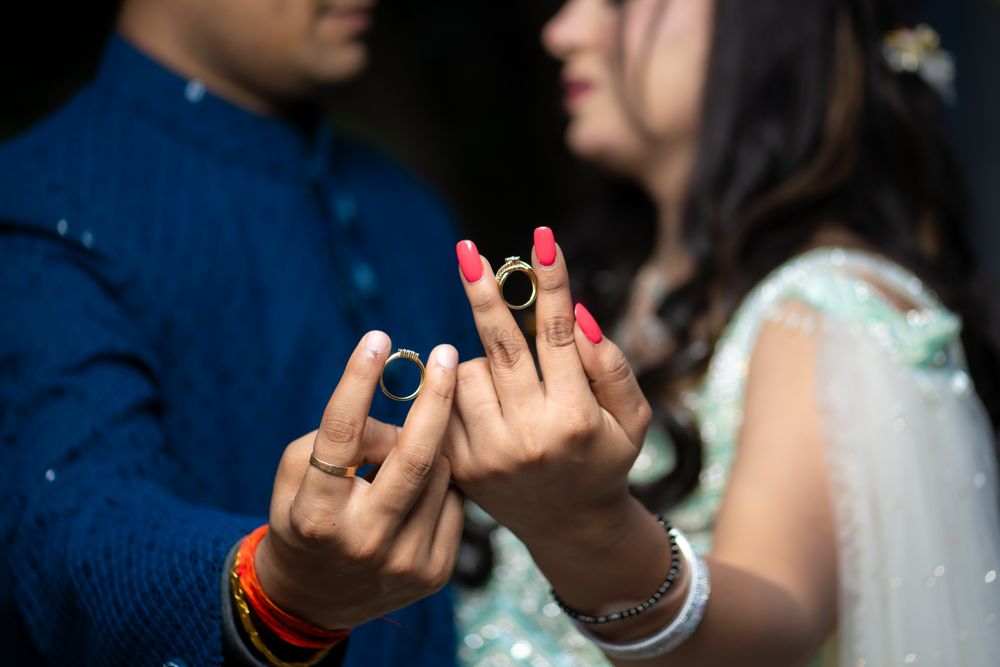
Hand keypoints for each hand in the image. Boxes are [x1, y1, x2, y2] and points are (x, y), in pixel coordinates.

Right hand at [253, 332, 463, 629]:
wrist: (313, 599)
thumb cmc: (302, 516)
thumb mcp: (296, 475)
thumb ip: (338, 437)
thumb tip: (399, 415)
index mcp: (316, 515)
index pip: (342, 436)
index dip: (359, 381)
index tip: (378, 337)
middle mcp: (363, 540)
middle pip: (414, 457)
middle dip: (436, 398)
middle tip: (446, 354)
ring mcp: (405, 561)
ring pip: (439, 472)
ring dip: (429, 444)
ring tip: (409, 444)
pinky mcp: (434, 572)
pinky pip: (453, 501)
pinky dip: (440, 481)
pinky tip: (420, 483)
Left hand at [447, 230, 652, 546]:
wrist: (571, 527)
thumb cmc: (606, 459)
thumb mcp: (632, 418)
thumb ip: (611, 365)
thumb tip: (574, 312)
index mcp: (574, 419)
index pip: (556, 335)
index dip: (550, 282)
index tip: (542, 238)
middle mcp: (527, 436)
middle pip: (499, 345)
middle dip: (483, 292)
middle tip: (466, 252)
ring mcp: (488, 454)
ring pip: (468, 371)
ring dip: (487, 363)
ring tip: (511, 388)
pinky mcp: (459, 466)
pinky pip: (448, 403)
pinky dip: (465, 392)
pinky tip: (489, 408)